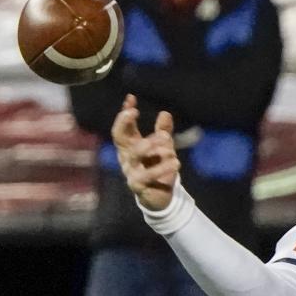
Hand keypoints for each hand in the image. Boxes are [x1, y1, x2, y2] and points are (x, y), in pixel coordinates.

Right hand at [111, 93, 179, 210]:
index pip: (123, 127)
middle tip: (134, 112)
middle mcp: (126, 157)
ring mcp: (130, 171)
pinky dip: (162, 168)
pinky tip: (176, 162)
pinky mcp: (138, 185)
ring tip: (166, 138)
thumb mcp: (164, 148)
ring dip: (149, 144)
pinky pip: (148, 175)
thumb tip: (165, 113)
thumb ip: (163, 131)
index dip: (125, 113)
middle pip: (119, 138)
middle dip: (124, 123)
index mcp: (130, 146)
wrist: (160, 197)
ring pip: (134, 155)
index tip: (131, 98)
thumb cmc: (159, 168)